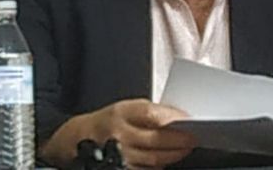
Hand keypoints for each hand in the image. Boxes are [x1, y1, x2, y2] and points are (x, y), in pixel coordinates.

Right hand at [41, 99, 196, 168]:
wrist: (78, 138)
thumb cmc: (108, 121)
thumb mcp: (125, 108)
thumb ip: (150, 112)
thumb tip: (179, 117)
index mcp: (122, 113)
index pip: (152, 115)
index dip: (173, 118)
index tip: (190, 120)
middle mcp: (118, 134)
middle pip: (156, 140)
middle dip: (180, 140)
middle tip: (194, 138)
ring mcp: (119, 154)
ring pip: (153, 158)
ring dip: (174, 155)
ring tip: (185, 149)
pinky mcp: (119, 168)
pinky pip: (145, 169)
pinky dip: (159, 164)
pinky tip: (167, 159)